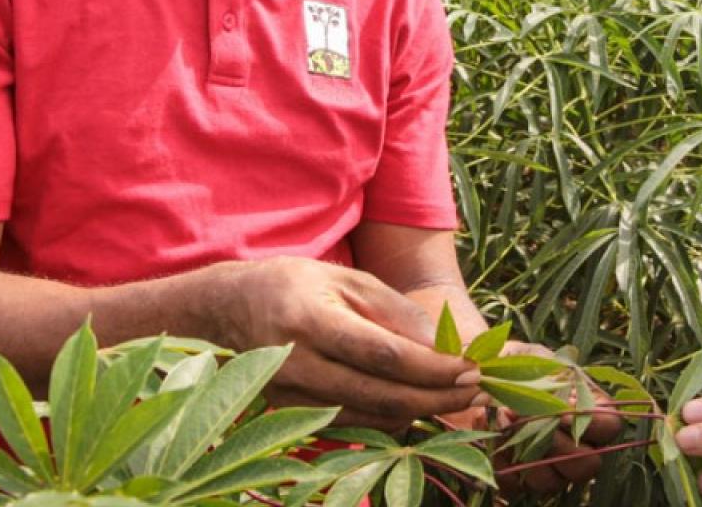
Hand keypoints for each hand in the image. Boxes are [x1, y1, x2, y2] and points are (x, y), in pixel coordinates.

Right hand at [205, 257, 481, 430]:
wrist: (225, 310)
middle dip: (436, 397)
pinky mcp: (290, 414)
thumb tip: (443, 345)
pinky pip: (352, 423)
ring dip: (419, 411)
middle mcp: (297, 364)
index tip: (471, 368)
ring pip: (369, 416)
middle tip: (476, 389)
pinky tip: (416, 404)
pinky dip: (389, 417)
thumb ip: (394, 309)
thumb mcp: (344, 278)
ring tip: (457, 397)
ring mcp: (290, 396)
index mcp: (310, 320)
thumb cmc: (293, 285)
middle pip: (381, 394)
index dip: (432, 368)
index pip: (384, 356)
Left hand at [441, 342, 623, 495]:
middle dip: (554, 443)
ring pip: (551, 482)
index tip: (559, 410)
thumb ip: (542, 371)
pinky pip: (514, 486)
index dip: (589, 422)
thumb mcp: (532, 357)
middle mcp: (577, 447)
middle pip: (587, 464)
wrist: (476, 376)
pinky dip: (498, 462)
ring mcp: (549, 468)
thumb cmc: (514, 362)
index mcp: (591, 412)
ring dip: (524, 452)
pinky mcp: (517, 480)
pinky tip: (487, 430)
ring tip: (500, 419)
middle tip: (523, 416)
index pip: (610, 426)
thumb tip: (541, 394)